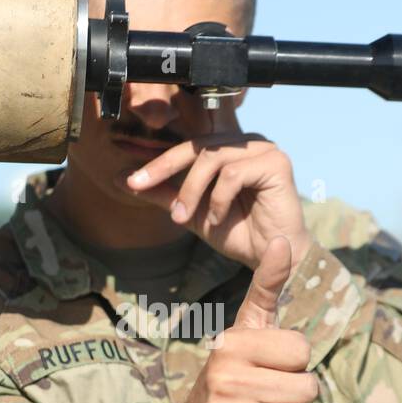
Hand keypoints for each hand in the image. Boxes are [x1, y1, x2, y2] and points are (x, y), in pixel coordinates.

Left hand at [114, 107, 311, 272]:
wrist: (270, 260)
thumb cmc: (238, 233)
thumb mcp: (192, 212)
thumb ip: (164, 194)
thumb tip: (124, 179)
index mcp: (229, 148)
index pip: (188, 146)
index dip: (158, 161)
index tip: (131, 181)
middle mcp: (247, 142)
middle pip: (198, 147)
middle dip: (166, 169)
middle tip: (141, 188)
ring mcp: (264, 149)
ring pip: (213, 158)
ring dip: (191, 189)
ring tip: (184, 217)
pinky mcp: (277, 162)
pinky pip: (234, 173)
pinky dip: (219, 198)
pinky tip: (218, 218)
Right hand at [157, 237, 317, 402]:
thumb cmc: (236, 373)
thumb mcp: (249, 329)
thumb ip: (267, 287)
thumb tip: (283, 239)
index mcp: (233, 343)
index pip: (302, 351)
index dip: (294, 362)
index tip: (270, 366)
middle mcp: (223, 377)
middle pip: (306, 390)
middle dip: (294, 397)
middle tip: (266, 397)